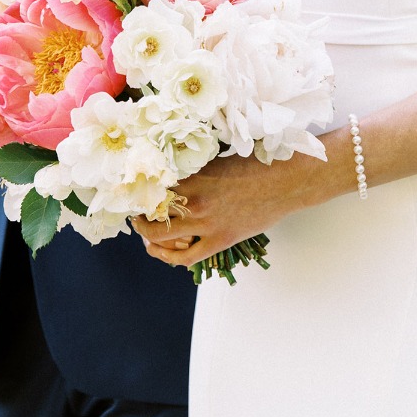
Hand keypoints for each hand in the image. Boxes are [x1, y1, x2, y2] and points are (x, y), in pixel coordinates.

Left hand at [136, 151, 326, 267]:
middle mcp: (194, 201)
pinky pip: (187, 257)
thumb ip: (195, 168)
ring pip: (162, 237)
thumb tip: (173, 168)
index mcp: (193, 177)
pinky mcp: (220, 241)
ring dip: (147, 235)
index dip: (138, 188)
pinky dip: (170, 257)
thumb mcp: (218, 159)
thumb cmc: (255, 164)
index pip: (151, 185)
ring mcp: (206, 224)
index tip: (131, 187)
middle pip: (150, 212)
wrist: (286, 182)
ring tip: (144, 230)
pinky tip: (163, 252)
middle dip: (137, 213)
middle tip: (134, 210)